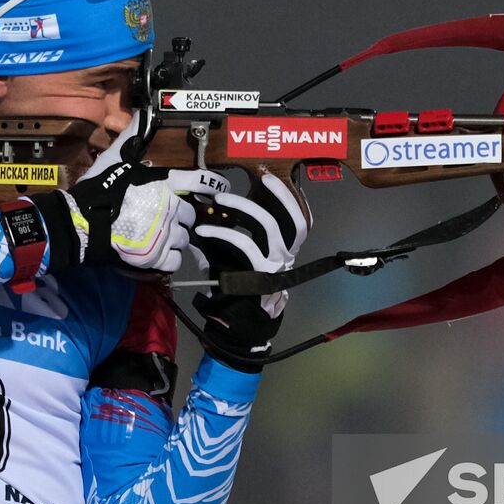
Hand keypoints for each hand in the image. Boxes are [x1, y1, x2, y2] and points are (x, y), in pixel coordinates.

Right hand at [30, 113, 228, 272]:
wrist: (79, 222)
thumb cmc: (98, 189)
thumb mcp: (115, 158)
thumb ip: (132, 137)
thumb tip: (143, 112)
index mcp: (164, 183)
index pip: (202, 182)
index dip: (215, 185)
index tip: (221, 190)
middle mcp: (170, 208)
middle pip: (191, 215)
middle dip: (181, 218)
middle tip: (164, 219)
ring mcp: (164, 234)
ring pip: (184, 239)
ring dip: (174, 239)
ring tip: (157, 237)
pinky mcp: (156, 257)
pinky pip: (175, 260)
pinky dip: (167, 258)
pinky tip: (156, 253)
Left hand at [189, 173, 308, 370]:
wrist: (243, 324)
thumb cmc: (241, 288)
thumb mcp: (243, 260)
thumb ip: (237, 238)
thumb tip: (214, 214)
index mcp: (286, 251)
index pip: (299, 221)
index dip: (289, 199)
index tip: (271, 179)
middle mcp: (286, 256)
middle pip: (290, 219)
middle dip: (275, 196)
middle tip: (255, 181)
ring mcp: (275, 265)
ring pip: (267, 225)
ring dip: (242, 208)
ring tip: (220, 200)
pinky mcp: (260, 273)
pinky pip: (243, 244)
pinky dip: (222, 233)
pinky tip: (204, 231)